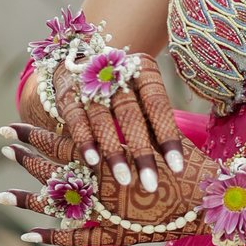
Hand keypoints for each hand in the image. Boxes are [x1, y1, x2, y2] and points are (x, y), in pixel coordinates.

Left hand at [0, 120, 210, 245]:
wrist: (211, 199)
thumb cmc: (188, 162)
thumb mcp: (157, 132)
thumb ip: (128, 123)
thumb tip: (105, 100)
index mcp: (108, 155)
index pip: (61, 141)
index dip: (34, 134)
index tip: (10, 127)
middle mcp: (100, 182)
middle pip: (53, 168)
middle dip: (25, 157)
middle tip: (2, 147)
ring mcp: (105, 210)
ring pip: (57, 203)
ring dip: (26, 199)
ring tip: (0, 193)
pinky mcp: (114, 234)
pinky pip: (76, 236)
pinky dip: (52, 236)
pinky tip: (28, 234)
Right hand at [35, 49, 184, 195]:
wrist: (82, 60)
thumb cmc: (124, 89)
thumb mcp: (143, 96)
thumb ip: (154, 124)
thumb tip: (174, 163)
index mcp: (143, 71)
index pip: (158, 105)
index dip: (168, 137)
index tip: (177, 169)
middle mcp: (116, 75)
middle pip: (131, 115)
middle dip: (141, 152)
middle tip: (150, 185)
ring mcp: (89, 84)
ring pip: (102, 119)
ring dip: (114, 152)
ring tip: (125, 180)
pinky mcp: (68, 95)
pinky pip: (76, 119)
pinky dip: (85, 141)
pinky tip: (94, 162)